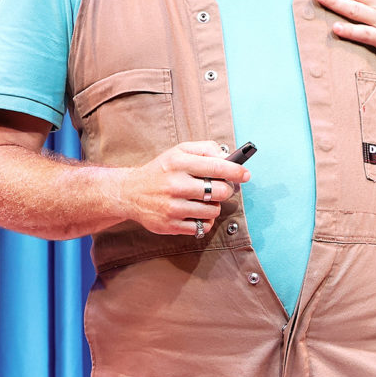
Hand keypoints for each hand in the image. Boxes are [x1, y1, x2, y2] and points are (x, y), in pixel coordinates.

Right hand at [115, 140, 250, 236]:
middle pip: (219, 192)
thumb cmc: (160, 171)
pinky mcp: (170, 225)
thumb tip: (228, 158)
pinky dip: (204, 221)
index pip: (217, 167)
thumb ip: (205, 149)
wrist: (130, 193)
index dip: (236, 172)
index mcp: (178, 163)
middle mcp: (175, 185)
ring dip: (213, 207)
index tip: (245, 175)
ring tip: (203, 201)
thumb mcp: (178, 151)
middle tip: (220, 189)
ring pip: (212, 211)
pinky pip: (202, 227)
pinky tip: (196, 213)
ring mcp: (172, 207)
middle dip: (225, 190)